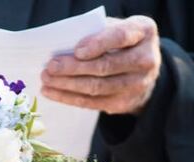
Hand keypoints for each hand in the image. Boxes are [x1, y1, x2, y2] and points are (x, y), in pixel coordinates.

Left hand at [40, 16, 160, 115]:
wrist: (143, 68)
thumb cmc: (122, 41)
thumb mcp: (116, 27)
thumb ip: (97, 31)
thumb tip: (65, 45)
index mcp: (143, 32)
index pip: (121, 37)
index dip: (98, 44)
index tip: (76, 50)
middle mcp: (146, 60)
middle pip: (105, 66)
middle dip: (74, 68)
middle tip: (51, 66)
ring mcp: (137, 84)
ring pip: (97, 87)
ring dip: (67, 85)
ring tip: (47, 79)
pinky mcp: (124, 103)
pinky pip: (93, 102)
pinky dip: (69, 98)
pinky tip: (53, 92)